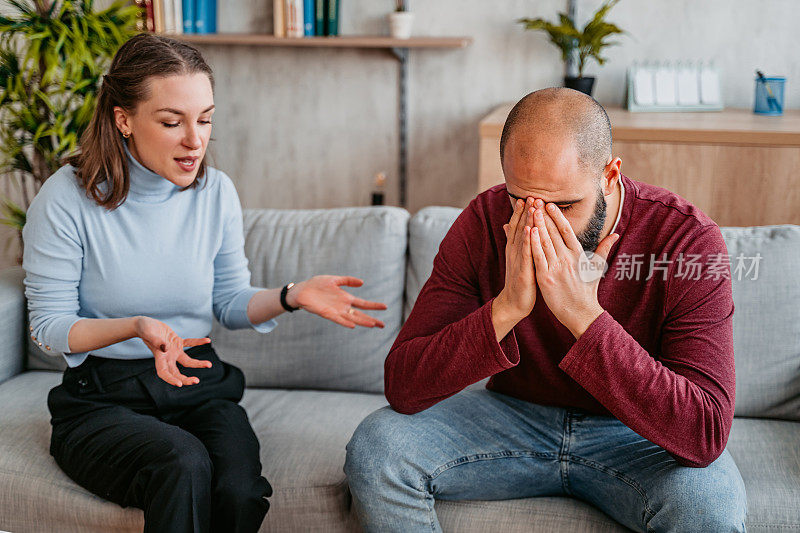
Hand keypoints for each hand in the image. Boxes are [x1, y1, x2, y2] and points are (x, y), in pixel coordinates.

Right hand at [135, 316, 211, 386]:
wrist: (145, 324)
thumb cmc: (143, 328)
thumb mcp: (147, 332)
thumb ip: (155, 341)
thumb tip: (165, 348)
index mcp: (159, 357)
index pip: (163, 373)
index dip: (170, 379)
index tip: (179, 384)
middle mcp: (167, 357)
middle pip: (176, 373)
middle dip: (185, 379)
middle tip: (196, 381)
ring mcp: (173, 351)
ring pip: (187, 361)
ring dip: (197, 364)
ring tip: (209, 365)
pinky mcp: (178, 342)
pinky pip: (190, 343)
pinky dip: (198, 342)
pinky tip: (208, 340)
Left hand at [288, 275, 386, 328]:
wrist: (302, 291)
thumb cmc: (316, 285)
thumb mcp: (334, 279)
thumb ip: (347, 280)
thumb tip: (362, 282)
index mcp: (346, 298)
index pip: (363, 304)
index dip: (374, 305)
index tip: (385, 306)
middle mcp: (343, 306)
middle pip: (360, 314)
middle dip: (372, 319)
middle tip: (383, 325)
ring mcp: (336, 311)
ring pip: (352, 318)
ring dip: (362, 322)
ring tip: (373, 325)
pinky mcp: (326, 313)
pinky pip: (338, 319)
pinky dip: (345, 322)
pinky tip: (353, 325)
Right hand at [496, 197, 537, 320]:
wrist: (514, 303)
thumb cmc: (519, 281)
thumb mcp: (516, 259)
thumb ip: (514, 241)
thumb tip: (507, 224)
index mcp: (514, 249)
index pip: (518, 226)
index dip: (521, 212)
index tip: (527, 196)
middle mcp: (514, 252)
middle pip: (519, 227)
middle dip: (525, 211)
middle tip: (531, 195)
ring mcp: (518, 260)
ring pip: (522, 236)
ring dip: (526, 220)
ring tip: (531, 206)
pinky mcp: (523, 270)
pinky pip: (525, 252)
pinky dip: (527, 240)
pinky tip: (529, 229)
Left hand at [529, 200, 618, 337]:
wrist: (580, 312)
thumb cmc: (588, 290)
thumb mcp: (597, 267)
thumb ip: (603, 248)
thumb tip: (615, 234)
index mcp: (578, 254)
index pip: (566, 230)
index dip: (557, 216)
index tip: (550, 204)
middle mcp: (567, 258)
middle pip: (553, 232)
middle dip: (544, 215)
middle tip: (536, 200)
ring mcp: (556, 268)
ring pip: (544, 242)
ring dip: (537, 225)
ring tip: (530, 211)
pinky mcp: (545, 278)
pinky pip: (538, 257)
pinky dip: (533, 243)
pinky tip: (528, 231)